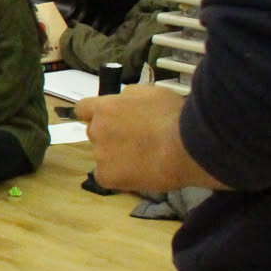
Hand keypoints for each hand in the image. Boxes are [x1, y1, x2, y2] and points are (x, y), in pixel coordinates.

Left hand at [76, 84, 223, 192]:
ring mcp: (100, 154)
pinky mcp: (107, 176)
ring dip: (118, 157)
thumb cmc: (174, 116)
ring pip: (104, 156)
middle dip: (111, 136)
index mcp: (104, 108)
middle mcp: (96, 130)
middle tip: (137, 142)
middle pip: (96, 133)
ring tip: (146, 159)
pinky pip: (107, 177)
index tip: (106, 120)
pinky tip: (140, 173)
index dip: (94, 115)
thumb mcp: (151, 93)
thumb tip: (121, 100)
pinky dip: (120, 177)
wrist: (187, 146)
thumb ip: (129, 96)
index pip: (83, 109)